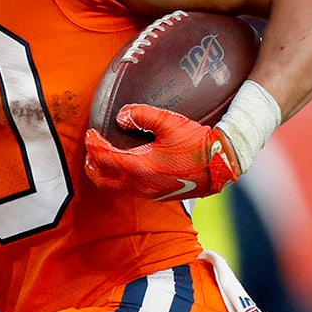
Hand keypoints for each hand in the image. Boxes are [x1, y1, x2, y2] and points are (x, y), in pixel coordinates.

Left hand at [85, 104, 240, 200]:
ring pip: (117, 187)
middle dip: (92, 166)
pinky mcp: (160, 196)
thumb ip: (142, 115)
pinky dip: (122, 178)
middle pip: (104, 181)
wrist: (220, 165)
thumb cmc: (196, 144)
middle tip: (91, 152)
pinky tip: (130, 167)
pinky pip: (132, 190)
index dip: (93, 144)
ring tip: (105, 160)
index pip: (104, 157)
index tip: (91, 133)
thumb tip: (122, 116)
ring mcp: (150, 193)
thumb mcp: (169, 122)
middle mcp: (141, 184)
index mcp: (139, 167)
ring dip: (107, 174)